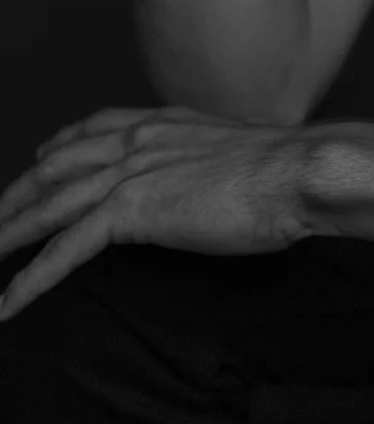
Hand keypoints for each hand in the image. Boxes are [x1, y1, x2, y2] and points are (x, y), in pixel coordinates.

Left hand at [0, 105, 311, 320]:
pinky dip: (31, 277)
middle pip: (57, 165)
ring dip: (8, 233)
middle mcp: (139, 139)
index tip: (39, 157)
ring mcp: (131, 172)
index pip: (95, 126)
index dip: (59, 144)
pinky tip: (10, 302)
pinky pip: (66, 249)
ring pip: (49, 205)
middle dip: (17, 194)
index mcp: (164, 122)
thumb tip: (207, 178)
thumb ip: (207, 158)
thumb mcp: (236, 150)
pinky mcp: (132, 211)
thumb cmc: (284, 168)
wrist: (295, 171)